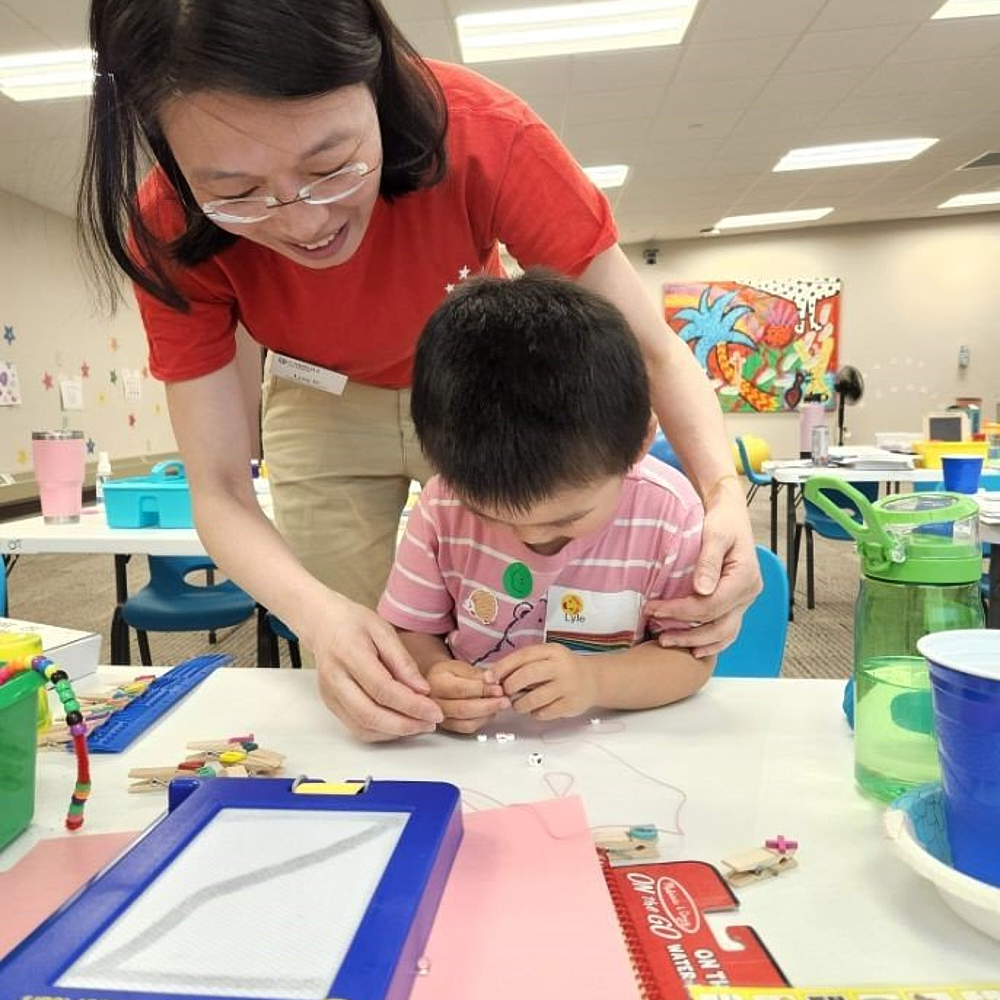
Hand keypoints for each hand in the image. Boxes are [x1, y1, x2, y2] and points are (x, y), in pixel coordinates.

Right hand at [309, 596, 444, 741]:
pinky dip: (381, 732)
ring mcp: (330, 695)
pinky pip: (356, 728)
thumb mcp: (384, 631)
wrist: (323, 624)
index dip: (411, 705)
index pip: (382, 689)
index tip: (435, 711)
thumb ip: (403, 661)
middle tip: (431, 722)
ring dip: (394, 732)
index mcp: (349, 654)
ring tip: (420, 724)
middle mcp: (335, 679)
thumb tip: (422, 690)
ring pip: (362, 727)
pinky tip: (400, 724)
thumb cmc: (355, 624)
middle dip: (405, 725)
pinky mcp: (331, 705)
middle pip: (370, 715)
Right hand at [425, 659, 508, 733]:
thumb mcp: (460, 666)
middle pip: (463, 709)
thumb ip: (476, 675)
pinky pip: (466, 728)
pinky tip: (490, 712)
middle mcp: (434, 703)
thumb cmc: (447, 673)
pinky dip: (482, 721)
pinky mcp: (448, 727)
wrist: (434, 683)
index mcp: (436, 683)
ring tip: (500, 705)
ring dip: (487, 715)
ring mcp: (439, 718)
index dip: (482, 690)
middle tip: (505, 700)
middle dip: (489, 705)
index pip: (460, 689)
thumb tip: (492, 681)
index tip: (499, 689)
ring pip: (466, 722)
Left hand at [491, 643, 597, 720]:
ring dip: (520, 704)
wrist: (593, 679)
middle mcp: (561, 666)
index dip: (503, 667)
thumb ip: (523, 664)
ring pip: (535, 698)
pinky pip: (546, 712)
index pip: (522, 656)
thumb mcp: (546, 658)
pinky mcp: (571, 704)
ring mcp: (568, 686)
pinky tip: (535, 710)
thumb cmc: (561, 668)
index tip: (490, 677)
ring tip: (518, 705)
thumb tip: (493, 676)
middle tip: (505, 692)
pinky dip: (535, 713)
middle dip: (510, 686)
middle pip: (528, 675)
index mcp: (551, 651)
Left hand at [644, 490, 760, 657]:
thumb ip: (708, 561)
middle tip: (658, 637)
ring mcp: (744, 600)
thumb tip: (701, 590)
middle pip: (718, 626)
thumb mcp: (715, 534)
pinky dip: (711, 641)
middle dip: (687, 635)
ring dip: (697, 643)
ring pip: (724, 633)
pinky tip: (693, 649)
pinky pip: (726, 628)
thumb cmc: (723, 520)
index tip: (653, 609)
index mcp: (745, 578)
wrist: (730, 514)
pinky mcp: (736, 602)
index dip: (680, 611)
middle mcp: (748, 593)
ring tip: (669, 643)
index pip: (710, 606)